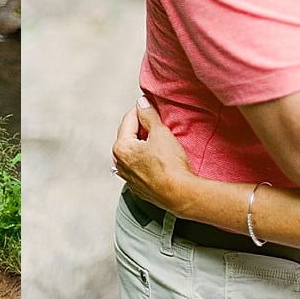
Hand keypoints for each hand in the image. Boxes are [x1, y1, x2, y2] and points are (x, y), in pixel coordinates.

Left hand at [111, 98, 195, 212]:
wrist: (180, 195)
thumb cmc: (170, 165)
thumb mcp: (160, 133)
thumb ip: (148, 115)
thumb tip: (141, 103)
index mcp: (121, 148)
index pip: (128, 120)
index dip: (141, 109)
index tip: (150, 104)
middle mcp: (119, 163)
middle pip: (128, 135)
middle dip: (141, 126)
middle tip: (156, 120)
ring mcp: (127, 177)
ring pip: (133, 151)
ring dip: (142, 142)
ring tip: (158, 137)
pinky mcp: (138, 186)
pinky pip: (138, 165)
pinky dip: (145, 157)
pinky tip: (158, 156)